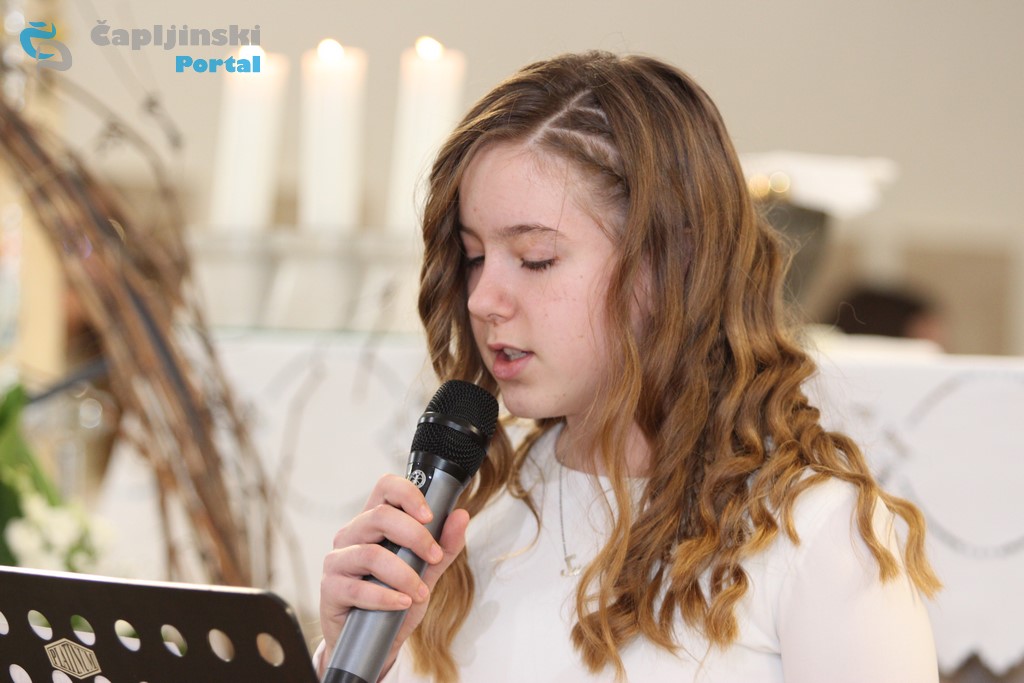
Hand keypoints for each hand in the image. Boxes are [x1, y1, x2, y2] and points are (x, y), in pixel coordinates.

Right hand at [319, 474, 469, 678]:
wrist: (372, 643)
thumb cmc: (395, 599)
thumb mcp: (427, 572)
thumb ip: (445, 546)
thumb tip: (462, 516)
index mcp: (374, 522)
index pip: (385, 488)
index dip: (408, 494)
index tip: (430, 516)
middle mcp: (352, 534)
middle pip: (379, 516)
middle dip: (414, 536)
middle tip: (434, 556)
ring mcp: (338, 560)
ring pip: (370, 554)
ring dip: (403, 574)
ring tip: (419, 592)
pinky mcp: (330, 588)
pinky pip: (357, 588)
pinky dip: (385, 597)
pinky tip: (401, 604)